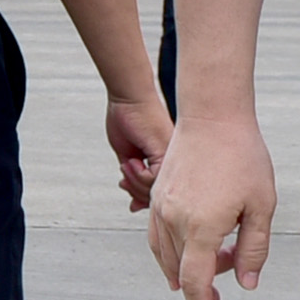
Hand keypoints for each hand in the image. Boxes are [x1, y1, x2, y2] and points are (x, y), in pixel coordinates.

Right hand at [103, 91, 172, 210]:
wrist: (129, 97)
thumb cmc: (129, 118)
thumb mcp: (129, 156)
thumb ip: (134, 178)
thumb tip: (134, 201)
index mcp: (169, 161)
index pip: (163, 192)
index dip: (145, 200)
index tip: (132, 201)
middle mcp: (175, 160)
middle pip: (161, 195)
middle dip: (138, 194)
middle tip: (124, 182)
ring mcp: (173, 157)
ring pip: (157, 189)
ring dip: (135, 183)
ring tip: (127, 166)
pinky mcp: (166, 152)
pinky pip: (154, 179)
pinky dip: (138, 176)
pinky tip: (131, 162)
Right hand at [146, 113, 276, 299]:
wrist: (213, 116)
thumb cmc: (243, 157)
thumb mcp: (262, 206)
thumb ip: (253, 249)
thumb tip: (245, 284)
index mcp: (202, 228)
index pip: (197, 284)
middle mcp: (174, 221)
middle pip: (183, 273)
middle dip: (203, 288)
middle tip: (228, 285)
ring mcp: (161, 208)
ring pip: (167, 257)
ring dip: (189, 269)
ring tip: (218, 260)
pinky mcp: (157, 196)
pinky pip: (158, 238)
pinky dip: (172, 252)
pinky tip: (190, 249)